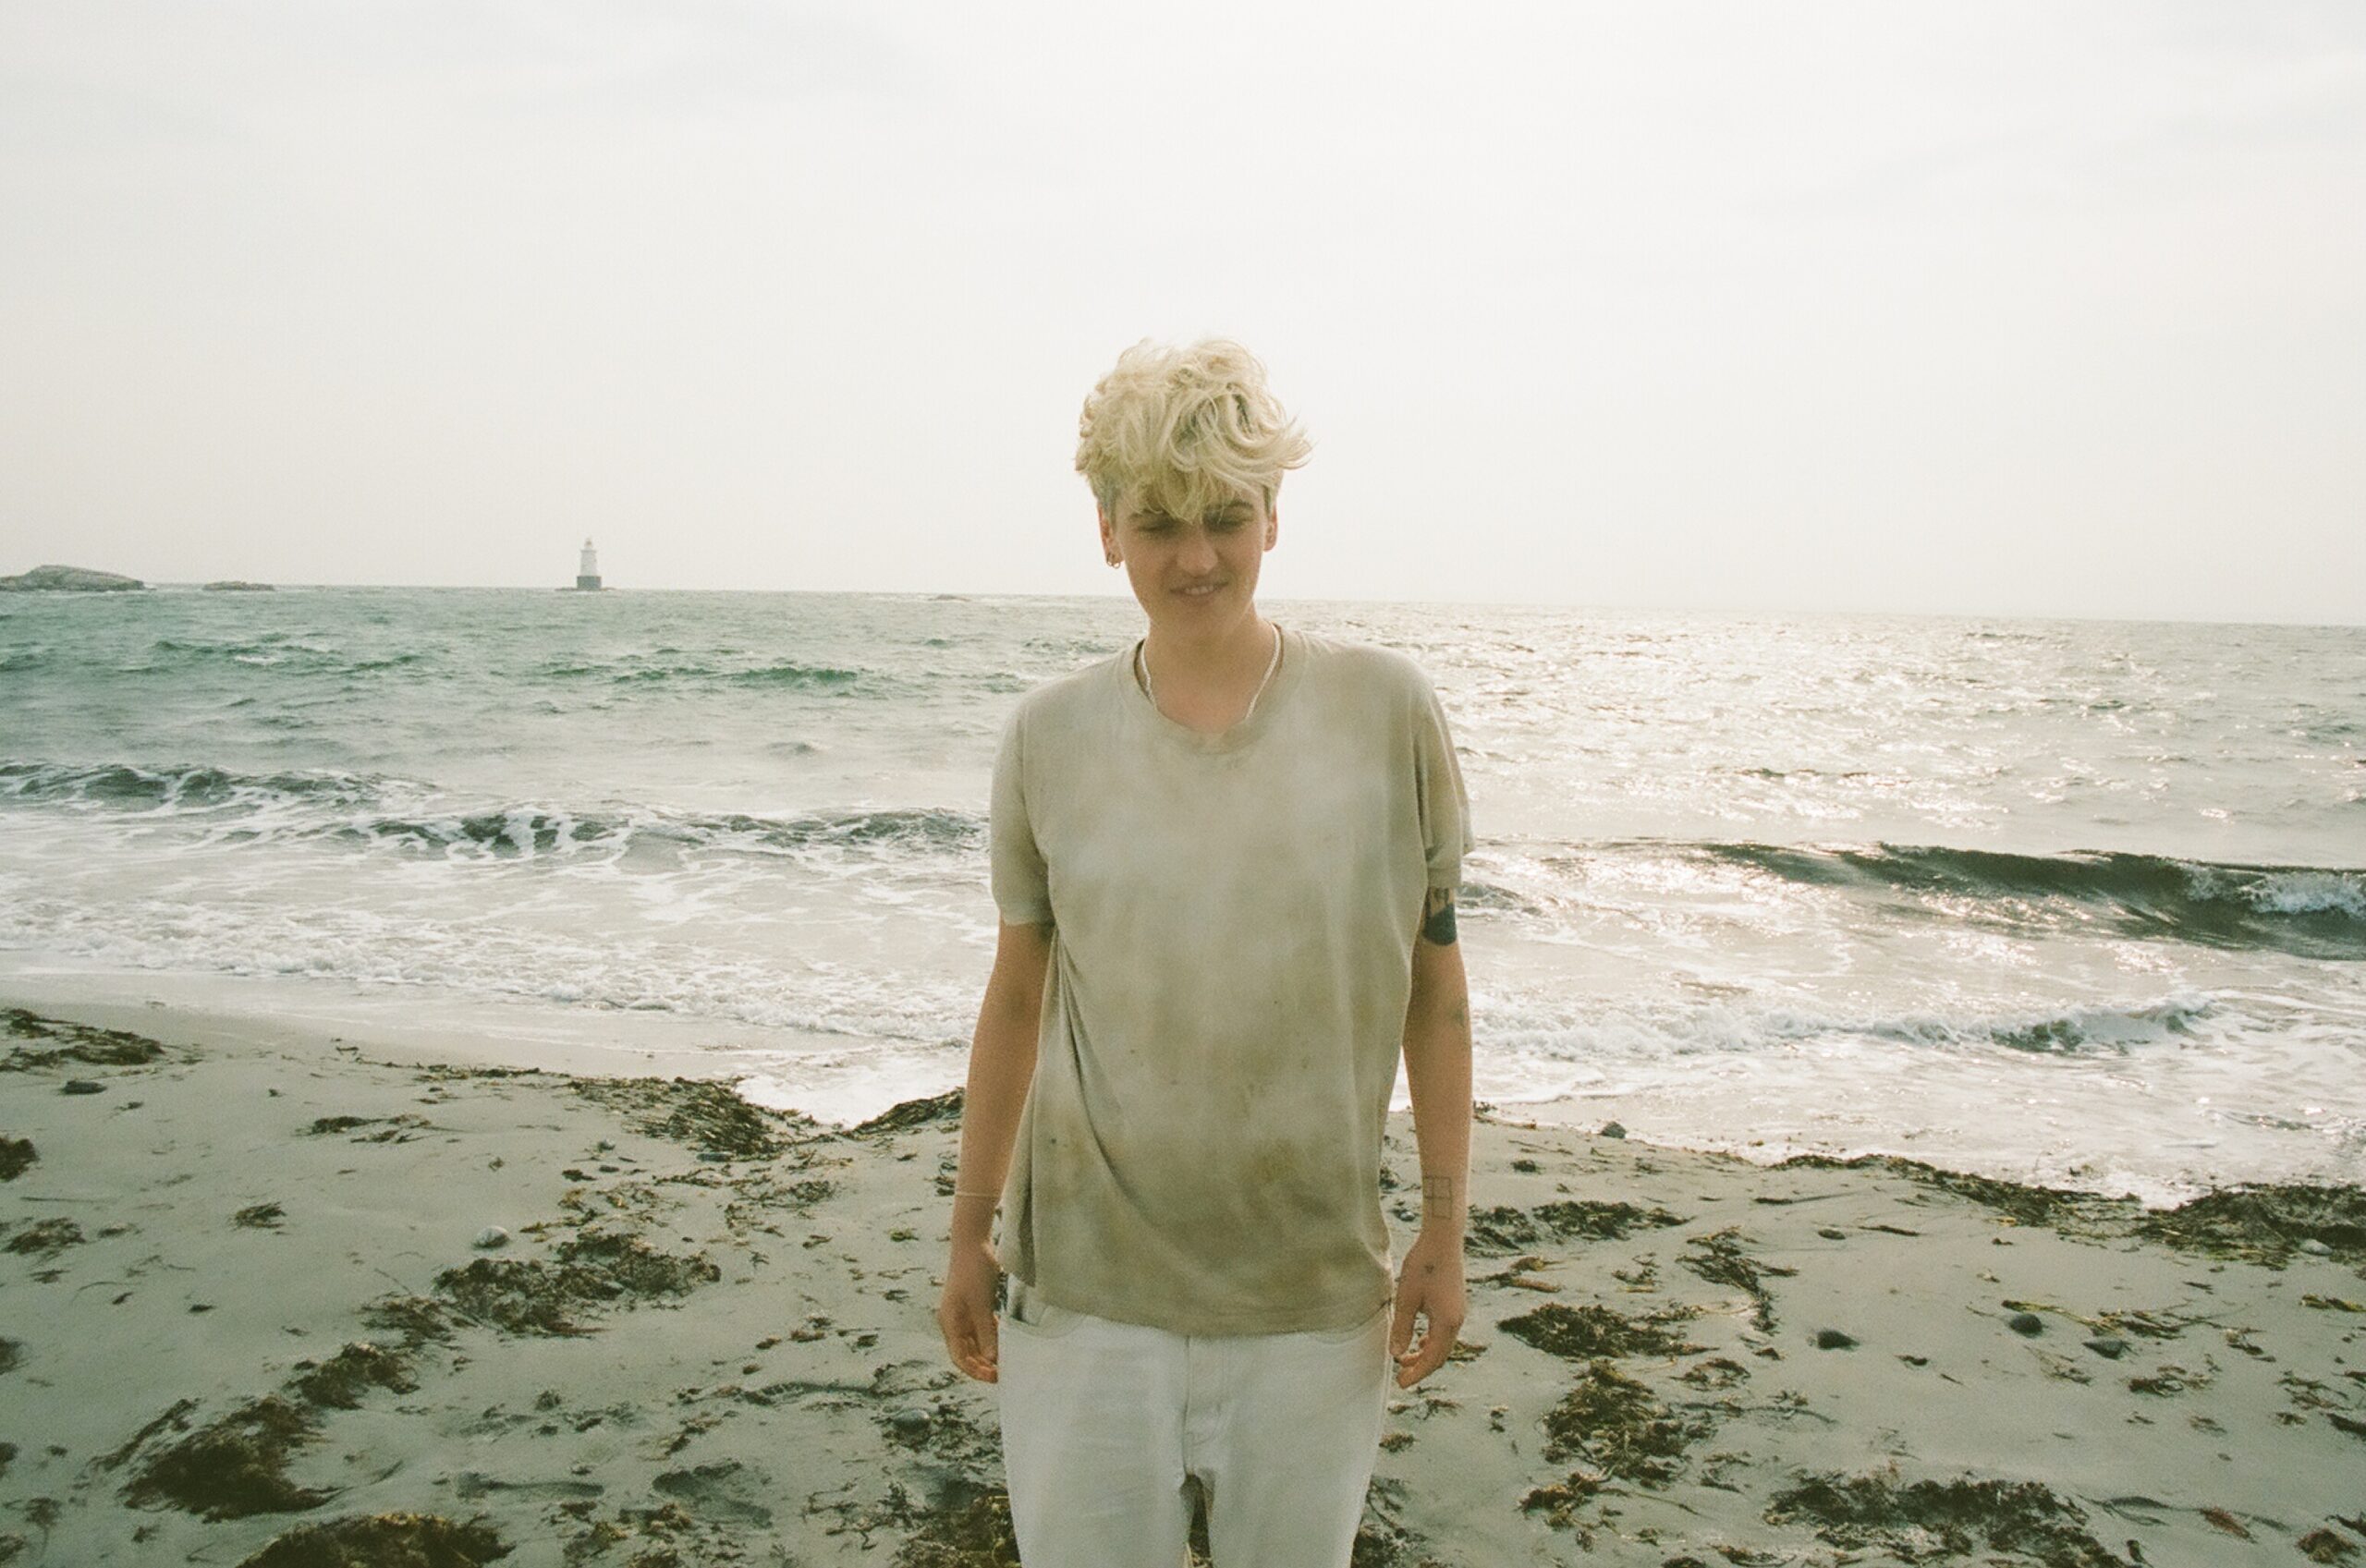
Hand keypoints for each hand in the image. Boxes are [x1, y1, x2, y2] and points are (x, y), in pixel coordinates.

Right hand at [936, 1241, 1001, 1382]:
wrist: (973, 1243)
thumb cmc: (973, 1271)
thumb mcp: (981, 1304)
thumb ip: (986, 1332)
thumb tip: (991, 1359)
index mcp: (950, 1323)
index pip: (959, 1357)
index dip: (974, 1371)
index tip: (993, 1377)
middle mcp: (954, 1322)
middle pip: (966, 1353)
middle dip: (982, 1366)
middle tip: (1002, 1374)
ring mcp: (964, 1314)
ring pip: (975, 1343)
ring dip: (988, 1354)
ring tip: (1005, 1363)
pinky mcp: (975, 1307)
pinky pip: (983, 1330)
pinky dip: (992, 1339)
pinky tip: (1004, 1345)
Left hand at [1388, 1226, 1465, 1387]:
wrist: (1443, 1239)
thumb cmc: (1423, 1265)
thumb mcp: (1407, 1297)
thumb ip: (1403, 1327)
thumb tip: (1397, 1353)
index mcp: (1447, 1322)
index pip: (1433, 1358)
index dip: (1417, 1373)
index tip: (1401, 1384)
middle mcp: (1457, 1320)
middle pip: (1440, 1355)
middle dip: (1421, 1368)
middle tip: (1401, 1378)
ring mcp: (1458, 1312)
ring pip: (1443, 1344)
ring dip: (1426, 1355)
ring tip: (1406, 1360)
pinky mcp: (1455, 1304)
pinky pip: (1444, 1332)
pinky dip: (1431, 1341)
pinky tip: (1419, 1341)